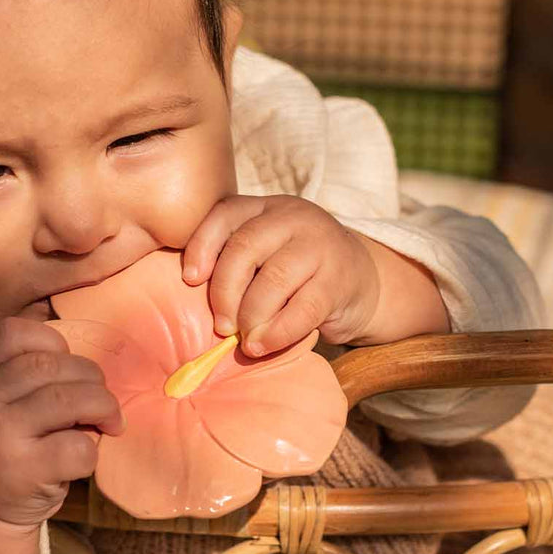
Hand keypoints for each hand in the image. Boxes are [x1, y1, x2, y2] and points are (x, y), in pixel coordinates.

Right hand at [0, 317, 125, 530]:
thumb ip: (20, 370)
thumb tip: (88, 364)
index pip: (14, 333)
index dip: (52, 342)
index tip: (65, 364)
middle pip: (51, 365)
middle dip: (90, 376)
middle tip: (98, 398)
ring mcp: (1, 435)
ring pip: (71, 400)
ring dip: (102, 407)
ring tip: (106, 420)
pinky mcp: (26, 471)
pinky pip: (79, 446)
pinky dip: (92, 450)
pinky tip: (82, 456)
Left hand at [182, 195, 381, 356]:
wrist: (363, 280)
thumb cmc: (297, 272)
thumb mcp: (266, 253)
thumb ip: (235, 261)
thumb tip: (189, 294)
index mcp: (267, 207)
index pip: (225, 214)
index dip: (201, 247)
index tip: (190, 281)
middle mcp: (294, 217)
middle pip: (245, 248)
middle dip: (225, 293)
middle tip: (222, 326)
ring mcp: (321, 245)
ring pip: (273, 280)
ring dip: (251, 316)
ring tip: (244, 340)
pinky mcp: (339, 280)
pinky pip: (302, 309)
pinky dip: (276, 333)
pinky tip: (263, 345)